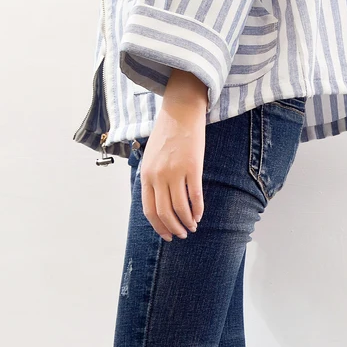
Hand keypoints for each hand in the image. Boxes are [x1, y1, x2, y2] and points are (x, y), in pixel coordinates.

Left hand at [139, 70, 207, 240]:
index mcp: (146, 175)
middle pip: (164, 212)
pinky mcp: (192, 167)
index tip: (167, 235)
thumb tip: (159, 202)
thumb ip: (152, 179)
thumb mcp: (151, 157)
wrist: (180, 111)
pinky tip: (200, 215)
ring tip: (192, 226)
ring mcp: (175, 172)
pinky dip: (198, 209)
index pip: (150, 210)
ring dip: (187, 222)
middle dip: (174, 228)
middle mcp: (158, 176)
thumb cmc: (166, 134)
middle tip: (182, 235)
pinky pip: (195, 196)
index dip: (159, 227)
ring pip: (180, 208)